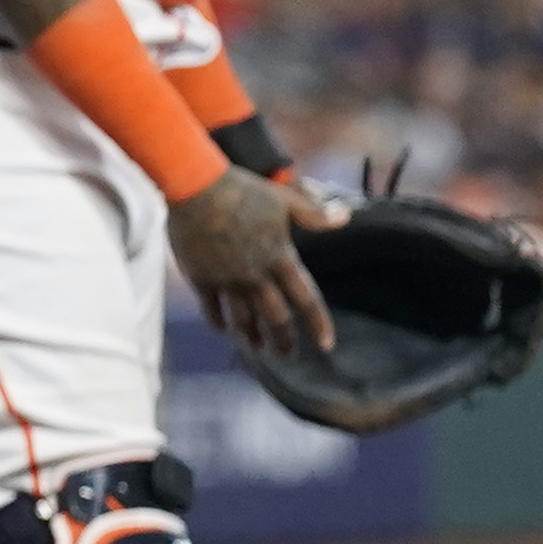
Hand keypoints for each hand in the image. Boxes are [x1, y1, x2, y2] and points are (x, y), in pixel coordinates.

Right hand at [171, 166, 346, 355]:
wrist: (196, 188)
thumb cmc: (242, 190)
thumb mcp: (284, 200)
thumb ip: (314, 215)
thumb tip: (346, 217)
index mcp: (279, 257)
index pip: (306, 298)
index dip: (318, 324)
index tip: (326, 345)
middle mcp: (255, 275)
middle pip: (275, 317)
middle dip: (284, 340)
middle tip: (288, 355)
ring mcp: (227, 279)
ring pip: (244, 318)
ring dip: (253, 336)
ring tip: (258, 348)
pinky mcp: (201, 277)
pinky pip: (212, 308)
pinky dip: (220, 321)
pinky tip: (224, 329)